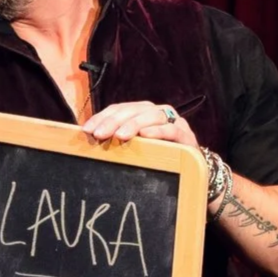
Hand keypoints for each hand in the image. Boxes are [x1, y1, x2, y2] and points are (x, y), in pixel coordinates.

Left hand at [82, 100, 198, 150]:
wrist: (191, 167)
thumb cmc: (158, 156)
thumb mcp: (135, 146)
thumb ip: (117, 138)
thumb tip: (88, 137)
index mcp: (142, 112)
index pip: (119, 109)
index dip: (101, 117)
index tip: (86, 130)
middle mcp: (157, 112)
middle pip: (133, 110)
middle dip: (113, 121)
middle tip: (99, 134)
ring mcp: (173, 122)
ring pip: (152, 116)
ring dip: (134, 124)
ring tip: (119, 135)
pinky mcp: (186, 135)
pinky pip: (171, 130)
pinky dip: (158, 131)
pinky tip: (145, 135)